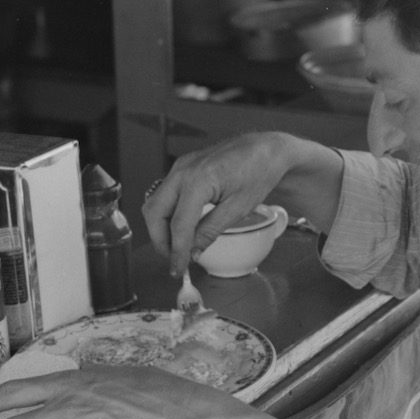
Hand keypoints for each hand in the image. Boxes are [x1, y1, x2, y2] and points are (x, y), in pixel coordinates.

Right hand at [142, 132, 293, 275]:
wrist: (264, 150)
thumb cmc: (257, 172)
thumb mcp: (238, 208)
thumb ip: (210, 231)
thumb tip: (192, 252)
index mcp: (199, 180)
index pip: (179, 224)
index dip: (176, 251)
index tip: (178, 269)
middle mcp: (183, 171)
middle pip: (154, 212)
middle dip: (160, 240)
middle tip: (175, 259)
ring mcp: (180, 167)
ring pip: (155, 203)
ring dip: (161, 228)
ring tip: (179, 246)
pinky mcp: (182, 169)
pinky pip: (165, 195)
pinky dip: (168, 215)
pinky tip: (182, 228)